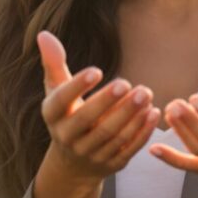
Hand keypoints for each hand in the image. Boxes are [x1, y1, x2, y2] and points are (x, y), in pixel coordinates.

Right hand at [37, 31, 159, 184]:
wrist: (72, 163)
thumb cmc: (66, 114)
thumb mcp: (56, 89)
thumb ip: (53, 63)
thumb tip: (43, 34)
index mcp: (53, 116)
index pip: (61, 102)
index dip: (77, 87)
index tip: (97, 70)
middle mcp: (68, 138)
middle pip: (89, 121)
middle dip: (109, 102)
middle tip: (128, 83)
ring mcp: (90, 154)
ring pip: (111, 136)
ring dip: (130, 115)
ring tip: (146, 93)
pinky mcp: (111, 164)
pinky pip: (127, 149)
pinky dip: (142, 132)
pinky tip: (153, 112)